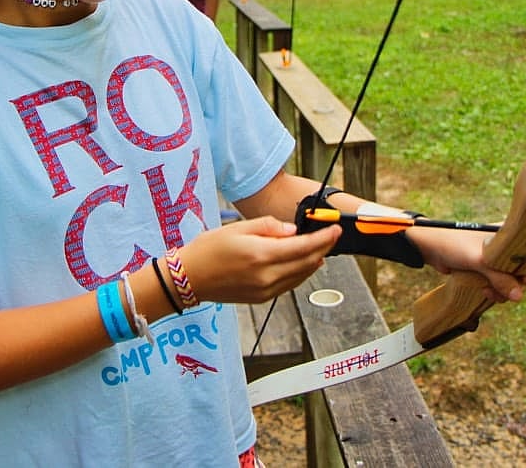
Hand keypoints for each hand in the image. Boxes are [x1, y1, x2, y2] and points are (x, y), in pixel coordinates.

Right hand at [178, 216, 340, 303]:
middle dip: (323, 248)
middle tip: (332, 235)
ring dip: (314, 261)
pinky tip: (303, 264)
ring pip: (301, 276)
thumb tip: (293, 231)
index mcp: (261, 255)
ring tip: (321, 248)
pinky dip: (300, 273)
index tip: (336, 229)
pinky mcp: (261, 298)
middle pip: (307, 263)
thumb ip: (269, 227)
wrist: (189, 278)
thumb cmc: (209, 248)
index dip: (324, 239)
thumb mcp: (237, 228)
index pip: (303, 247)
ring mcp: (265, 290)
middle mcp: (266, 276)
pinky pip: (289, 285)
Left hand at [407, 226, 525, 302]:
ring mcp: (498, 258)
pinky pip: (500, 284)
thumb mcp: (480, 260)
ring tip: (490, 292)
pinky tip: (485, 292)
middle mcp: (507, 245)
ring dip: (505, 291)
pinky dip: (496, 291)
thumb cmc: (454, 244)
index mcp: (510, 234)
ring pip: (513, 280)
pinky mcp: (487, 269)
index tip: (522, 279)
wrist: (430, 247)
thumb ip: (501, 277)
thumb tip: (518, 296)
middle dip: (517, 284)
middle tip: (505, 291)